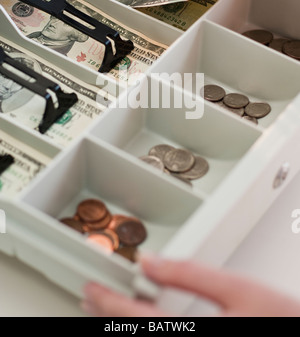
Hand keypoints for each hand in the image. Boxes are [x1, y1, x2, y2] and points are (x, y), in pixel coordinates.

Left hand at [81, 254, 299, 316]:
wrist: (299, 333)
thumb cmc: (282, 320)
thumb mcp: (238, 288)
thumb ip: (190, 274)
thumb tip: (151, 262)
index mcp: (198, 336)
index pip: (137, 320)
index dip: (109, 302)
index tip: (91, 287)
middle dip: (106, 318)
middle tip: (90, 298)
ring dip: (121, 329)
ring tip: (104, 311)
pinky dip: (142, 333)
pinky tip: (140, 322)